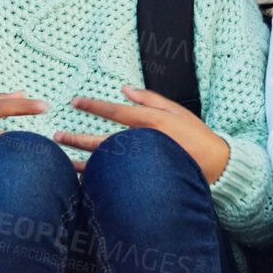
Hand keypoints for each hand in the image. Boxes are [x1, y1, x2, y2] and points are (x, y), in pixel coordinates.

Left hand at [58, 85, 230, 183]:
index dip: (92, 105)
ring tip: (62, 163)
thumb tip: (124, 88)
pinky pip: (115, 183)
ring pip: (104, 166)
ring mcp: (142, 166)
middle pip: (101, 142)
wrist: (216, 168)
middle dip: (76, 139)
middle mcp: (141, 144)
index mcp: (149, 123)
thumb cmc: (197, 137)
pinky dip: (98, 183)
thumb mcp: (177, 110)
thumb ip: (149, 99)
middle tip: (57, 137)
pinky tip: (83, 183)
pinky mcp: (144, 182)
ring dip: (80, 164)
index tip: (74, 102)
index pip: (114, 112)